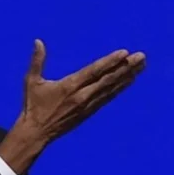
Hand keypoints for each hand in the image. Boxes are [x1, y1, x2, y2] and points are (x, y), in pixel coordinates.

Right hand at [19, 39, 144, 143]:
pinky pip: (108, 97)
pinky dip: (120, 88)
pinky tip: (130, 80)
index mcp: (70, 86)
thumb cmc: (32, 105)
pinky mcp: (90, 112)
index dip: (110, 62)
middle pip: (109, 79)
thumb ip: (37, 61)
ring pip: (112, 88)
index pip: (94, 71)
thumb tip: (38, 41)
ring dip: (128, 76)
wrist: (36, 133)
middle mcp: (83, 95)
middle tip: (142, 56)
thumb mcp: (31, 81)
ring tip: (141, 66)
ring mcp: (88, 105)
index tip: (125, 53)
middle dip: (126, 67)